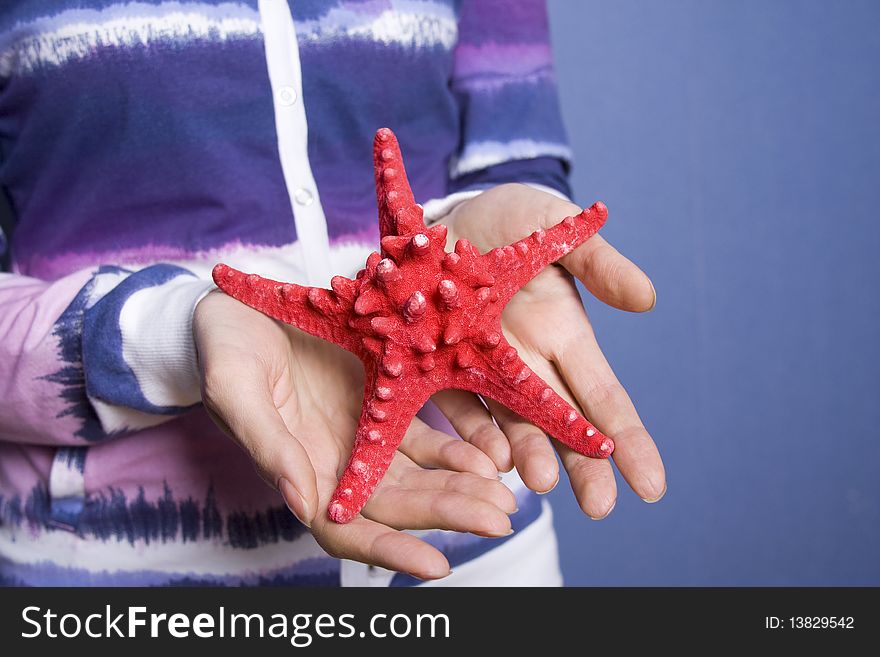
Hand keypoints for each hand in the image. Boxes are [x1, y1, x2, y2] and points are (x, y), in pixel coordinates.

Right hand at [193, 291, 515, 579]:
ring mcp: (364, 435)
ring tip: (505, 496)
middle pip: (397, 506)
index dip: (389, 550)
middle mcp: (337, 464)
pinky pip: (427, 434)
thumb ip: (267, 445)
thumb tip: (302, 504)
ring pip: (420, 476)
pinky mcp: (383, 401)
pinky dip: (459, 447)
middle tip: (499, 519)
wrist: (242, 303)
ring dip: (463, 489)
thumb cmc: (224, 346)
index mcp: (297, 470)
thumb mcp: (234, 387)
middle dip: (448, 515)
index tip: (438, 564)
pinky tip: (489, 453)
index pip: (346, 528)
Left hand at [434, 184, 665, 518]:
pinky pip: (455, 408)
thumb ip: (598, 262)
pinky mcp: (437, 370)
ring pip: (511, 427)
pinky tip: (482, 458)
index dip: (630, 442)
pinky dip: (470, 434)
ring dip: (527, 456)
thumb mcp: (554, 228)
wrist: (437, 219)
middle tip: (600, 507)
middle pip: (563, 429)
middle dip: (585, 468)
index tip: (652, 487)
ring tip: (539, 482)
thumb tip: (649, 299)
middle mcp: (529, 367)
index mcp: (565, 337)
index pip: (605, 400)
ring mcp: (483, 374)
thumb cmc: (508, 221)